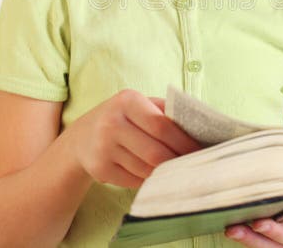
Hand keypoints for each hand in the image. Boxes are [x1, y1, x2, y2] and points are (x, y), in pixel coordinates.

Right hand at [67, 88, 201, 187]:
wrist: (81, 138)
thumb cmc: (122, 118)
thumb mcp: (140, 105)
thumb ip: (166, 112)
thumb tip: (200, 127)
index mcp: (127, 101)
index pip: (162, 126)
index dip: (184, 142)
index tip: (201, 151)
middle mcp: (112, 123)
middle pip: (155, 151)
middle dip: (177, 161)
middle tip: (193, 166)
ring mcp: (103, 148)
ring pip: (146, 169)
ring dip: (164, 173)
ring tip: (176, 170)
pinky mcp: (99, 169)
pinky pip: (134, 180)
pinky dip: (148, 180)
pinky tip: (153, 175)